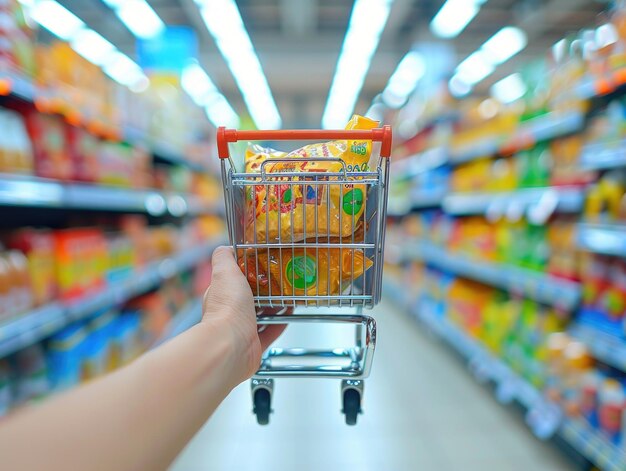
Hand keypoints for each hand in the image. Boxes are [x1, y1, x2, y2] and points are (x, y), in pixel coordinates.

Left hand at [202, 246, 287, 381]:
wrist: (231, 345)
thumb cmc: (227, 309)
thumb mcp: (224, 272)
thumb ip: (224, 257)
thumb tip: (225, 247)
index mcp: (222, 295)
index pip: (235, 280)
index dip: (249, 272)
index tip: (265, 264)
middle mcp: (230, 313)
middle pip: (250, 298)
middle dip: (265, 290)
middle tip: (282, 279)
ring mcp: (242, 330)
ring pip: (261, 316)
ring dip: (274, 306)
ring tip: (289, 295)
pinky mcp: (255, 346)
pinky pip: (271, 332)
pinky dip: (280, 323)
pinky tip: (289, 314)